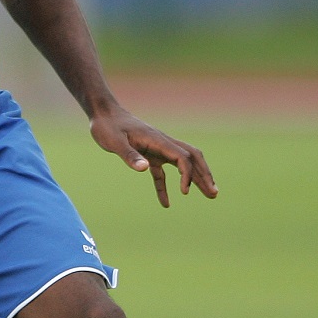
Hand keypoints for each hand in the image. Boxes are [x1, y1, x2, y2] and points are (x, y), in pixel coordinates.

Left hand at [90, 107, 217, 207]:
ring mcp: (157, 149)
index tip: (184, 192)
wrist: (103, 114)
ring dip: (195, 179)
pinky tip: (166, 203)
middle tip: (214, 193)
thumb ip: (130, 155)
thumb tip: (145, 169)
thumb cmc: (107, 126)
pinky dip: (166, 187)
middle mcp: (162, 144)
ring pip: (183, 164)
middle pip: (192, 158)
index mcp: (158, 140)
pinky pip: (162, 173)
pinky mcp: (148, 155)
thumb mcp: (115, 142)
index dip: (188, 174)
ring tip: (208, 194)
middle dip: (204, 175)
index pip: (183, 157)